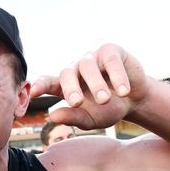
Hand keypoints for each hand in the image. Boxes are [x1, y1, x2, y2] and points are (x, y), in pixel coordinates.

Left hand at [30, 44, 149, 129]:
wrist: (135, 99)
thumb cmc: (108, 109)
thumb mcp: (91, 119)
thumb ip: (73, 118)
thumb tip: (52, 116)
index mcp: (65, 85)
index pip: (49, 82)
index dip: (41, 85)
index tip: (34, 93)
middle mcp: (76, 69)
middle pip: (66, 74)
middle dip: (70, 88)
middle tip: (76, 103)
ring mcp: (92, 58)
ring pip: (87, 66)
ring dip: (95, 84)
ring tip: (104, 100)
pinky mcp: (110, 51)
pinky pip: (110, 60)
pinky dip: (117, 76)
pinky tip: (123, 91)